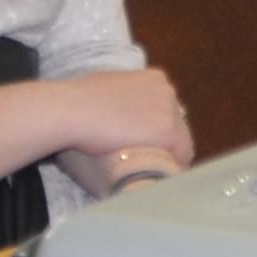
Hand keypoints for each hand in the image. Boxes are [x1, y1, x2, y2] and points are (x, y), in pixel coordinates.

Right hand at [53, 68, 191, 173]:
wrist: (73, 109)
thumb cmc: (79, 100)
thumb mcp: (107, 89)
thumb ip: (121, 98)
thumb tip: (114, 113)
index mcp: (154, 78)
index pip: (167, 109)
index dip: (156, 129)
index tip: (145, 143)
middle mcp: (167, 90)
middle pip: (176, 123)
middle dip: (163, 141)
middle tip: (146, 159)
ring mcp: (170, 110)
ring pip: (180, 140)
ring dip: (168, 154)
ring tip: (151, 171)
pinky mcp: (169, 132)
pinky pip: (183, 155)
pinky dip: (173, 167)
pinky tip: (160, 177)